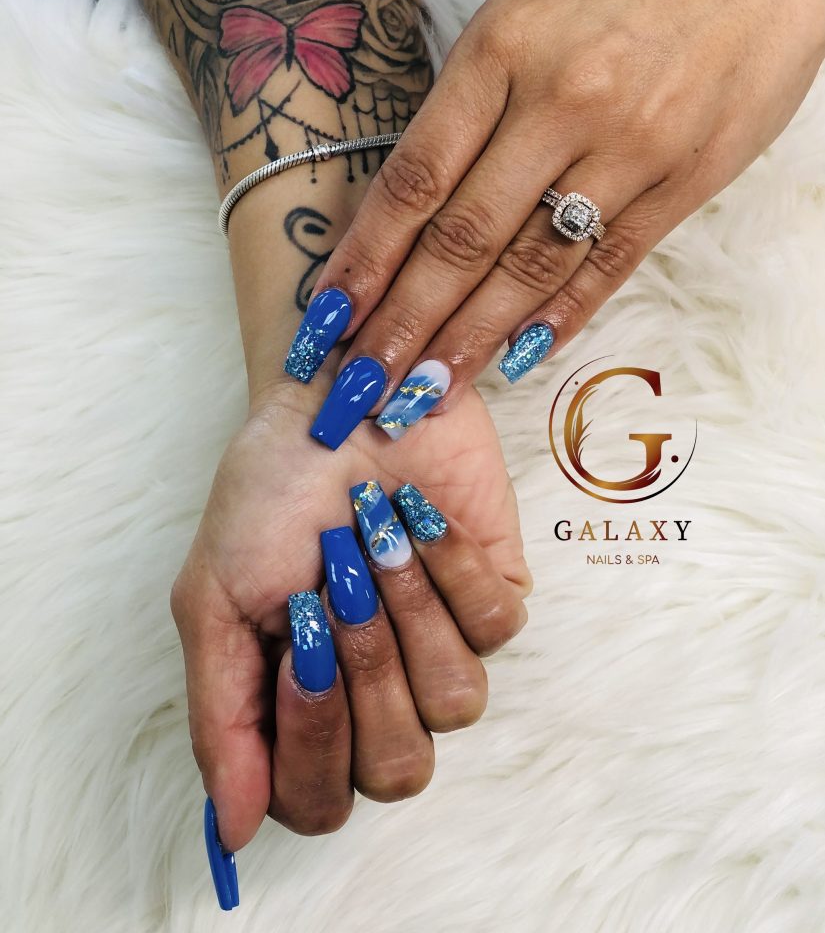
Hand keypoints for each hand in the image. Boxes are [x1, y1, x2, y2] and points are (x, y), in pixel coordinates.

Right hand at [171, 378, 529, 851]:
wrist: (334, 400)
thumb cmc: (270, 492)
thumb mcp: (215, 599)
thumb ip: (222, 719)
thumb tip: (231, 831)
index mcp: (304, 705)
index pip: (320, 801)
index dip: (312, 742)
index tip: (297, 650)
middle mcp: (377, 692)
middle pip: (398, 768)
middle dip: (363, 668)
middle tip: (333, 583)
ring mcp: (439, 646)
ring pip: (456, 704)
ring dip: (407, 611)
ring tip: (374, 540)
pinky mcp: (493, 595)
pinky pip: (497, 628)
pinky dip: (449, 564)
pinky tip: (417, 516)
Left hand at [307, 0, 824, 421]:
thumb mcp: (525, 5)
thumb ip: (473, 95)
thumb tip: (420, 196)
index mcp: (502, 50)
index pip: (414, 180)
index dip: (365, 261)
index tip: (328, 319)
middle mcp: (561, 103)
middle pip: (462, 240)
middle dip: (404, 324)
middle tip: (363, 386)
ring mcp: (629, 146)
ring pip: (531, 267)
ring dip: (470, 340)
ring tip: (425, 394)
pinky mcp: (686, 179)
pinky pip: (610, 265)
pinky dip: (559, 318)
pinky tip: (514, 359)